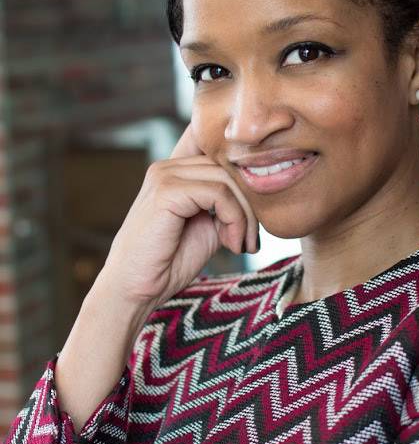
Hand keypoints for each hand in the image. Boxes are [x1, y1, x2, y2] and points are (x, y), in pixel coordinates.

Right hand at [100, 122, 258, 310]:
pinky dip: (235, 220)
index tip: (254, 222)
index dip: (246, 180)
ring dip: (246, 216)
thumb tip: (258, 193)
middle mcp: (167, 167)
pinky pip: (219, 193)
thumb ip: (226, 204)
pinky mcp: (166, 191)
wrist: (135, 289)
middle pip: (229, 167)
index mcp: (175, 171)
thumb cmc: (168, 262)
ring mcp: (164, 175)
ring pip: (228, 179)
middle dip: (251, 204)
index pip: (220, 154)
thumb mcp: (208, 226)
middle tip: (252, 240)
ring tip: (242, 245)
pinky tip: (231, 245)